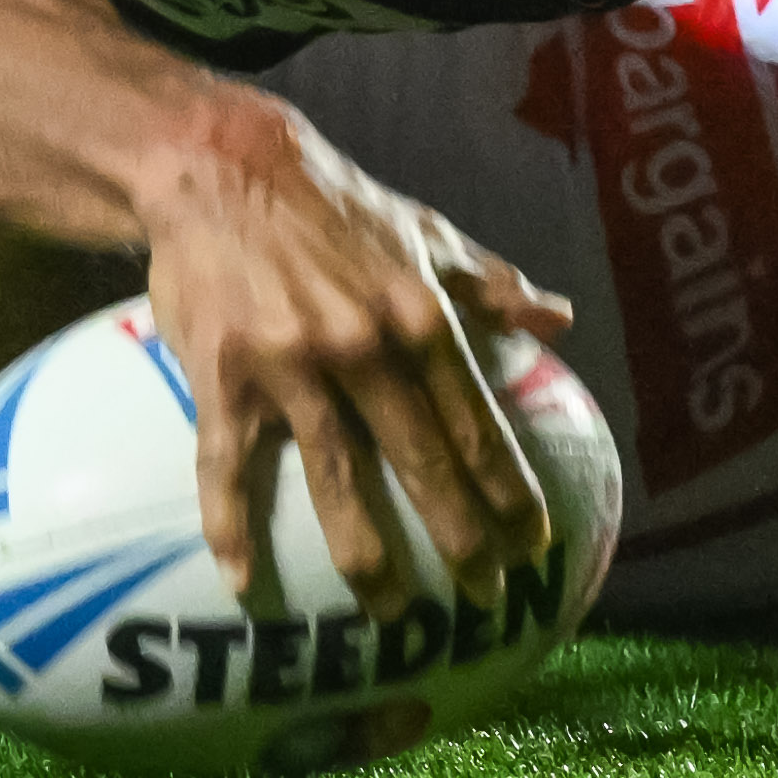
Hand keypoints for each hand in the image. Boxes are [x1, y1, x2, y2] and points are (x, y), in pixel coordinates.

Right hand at [140, 102, 576, 621]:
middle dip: (460, 538)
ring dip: (366, 554)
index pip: (476, 422)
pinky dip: (231, 526)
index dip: (508, 489)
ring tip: (391, 612)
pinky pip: (226, 465)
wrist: (219, 165)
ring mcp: (290, 364)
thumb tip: (558, 322)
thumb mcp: (424, 232)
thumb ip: (490, 284)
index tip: (534, 544)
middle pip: (421, 461)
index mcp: (419, 314)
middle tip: (486, 597)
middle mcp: (363, 345)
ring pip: (335, 477)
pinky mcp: (224, 374)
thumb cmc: (331, 205)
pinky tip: (244, 582)